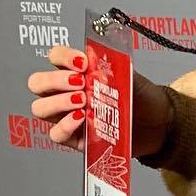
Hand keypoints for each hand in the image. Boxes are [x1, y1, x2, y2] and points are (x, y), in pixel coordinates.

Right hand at [26, 45, 171, 156]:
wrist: (158, 123)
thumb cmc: (140, 98)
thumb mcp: (129, 76)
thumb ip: (111, 66)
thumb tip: (96, 58)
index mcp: (76, 73)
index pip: (55, 58)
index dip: (62, 57)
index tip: (82, 62)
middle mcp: (66, 93)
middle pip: (37, 84)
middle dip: (54, 80)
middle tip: (78, 83)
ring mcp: (67, 116)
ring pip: (40, 108)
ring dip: (58, 102)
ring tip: (82, 100)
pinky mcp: (75, 139)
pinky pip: (56, 134)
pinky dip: (66, 125)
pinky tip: (82, 118)